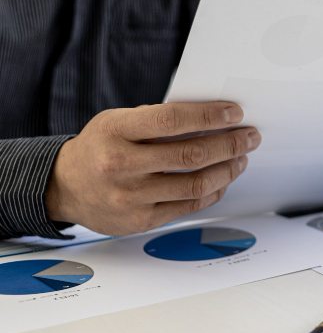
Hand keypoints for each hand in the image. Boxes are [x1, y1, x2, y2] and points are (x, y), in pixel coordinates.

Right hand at [46, 102, 260, 234]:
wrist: (63, 186)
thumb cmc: (100, 147)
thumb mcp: (117, 121)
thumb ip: (157, 120)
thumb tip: (211, 116)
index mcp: (115, 131)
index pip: (171, 120)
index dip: (209, 116)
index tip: (235, 113)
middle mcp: (121, 165)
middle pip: (190, 155)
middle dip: (230, 144)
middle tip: (249, 136)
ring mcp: (131, 196)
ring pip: (195, 184)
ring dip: (228, 169)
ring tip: (241, 158)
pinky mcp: (141, 219)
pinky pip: (189, 205)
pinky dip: (213, 191)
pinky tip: (223, 179)